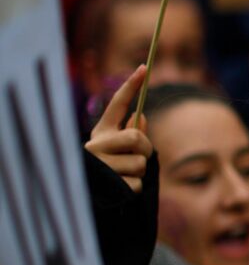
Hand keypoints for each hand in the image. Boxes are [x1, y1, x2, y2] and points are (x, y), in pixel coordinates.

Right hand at [84, 65, 152, 192]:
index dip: (130, 86)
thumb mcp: (116, 150)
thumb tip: (142, 116)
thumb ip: (130, 133)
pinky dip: (135, 188)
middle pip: (137, 138)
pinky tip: (121, 188)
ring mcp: (100, 165)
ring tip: (123, 175)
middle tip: (139, 156)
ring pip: (140, 163)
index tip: (144, 68)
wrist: (86, 197)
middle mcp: (95, 144)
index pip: (116, 104)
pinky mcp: (108, 185)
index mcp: (101, 132)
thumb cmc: (107, 169)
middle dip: (146, 149)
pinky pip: (138, 183)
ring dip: (140, 171)